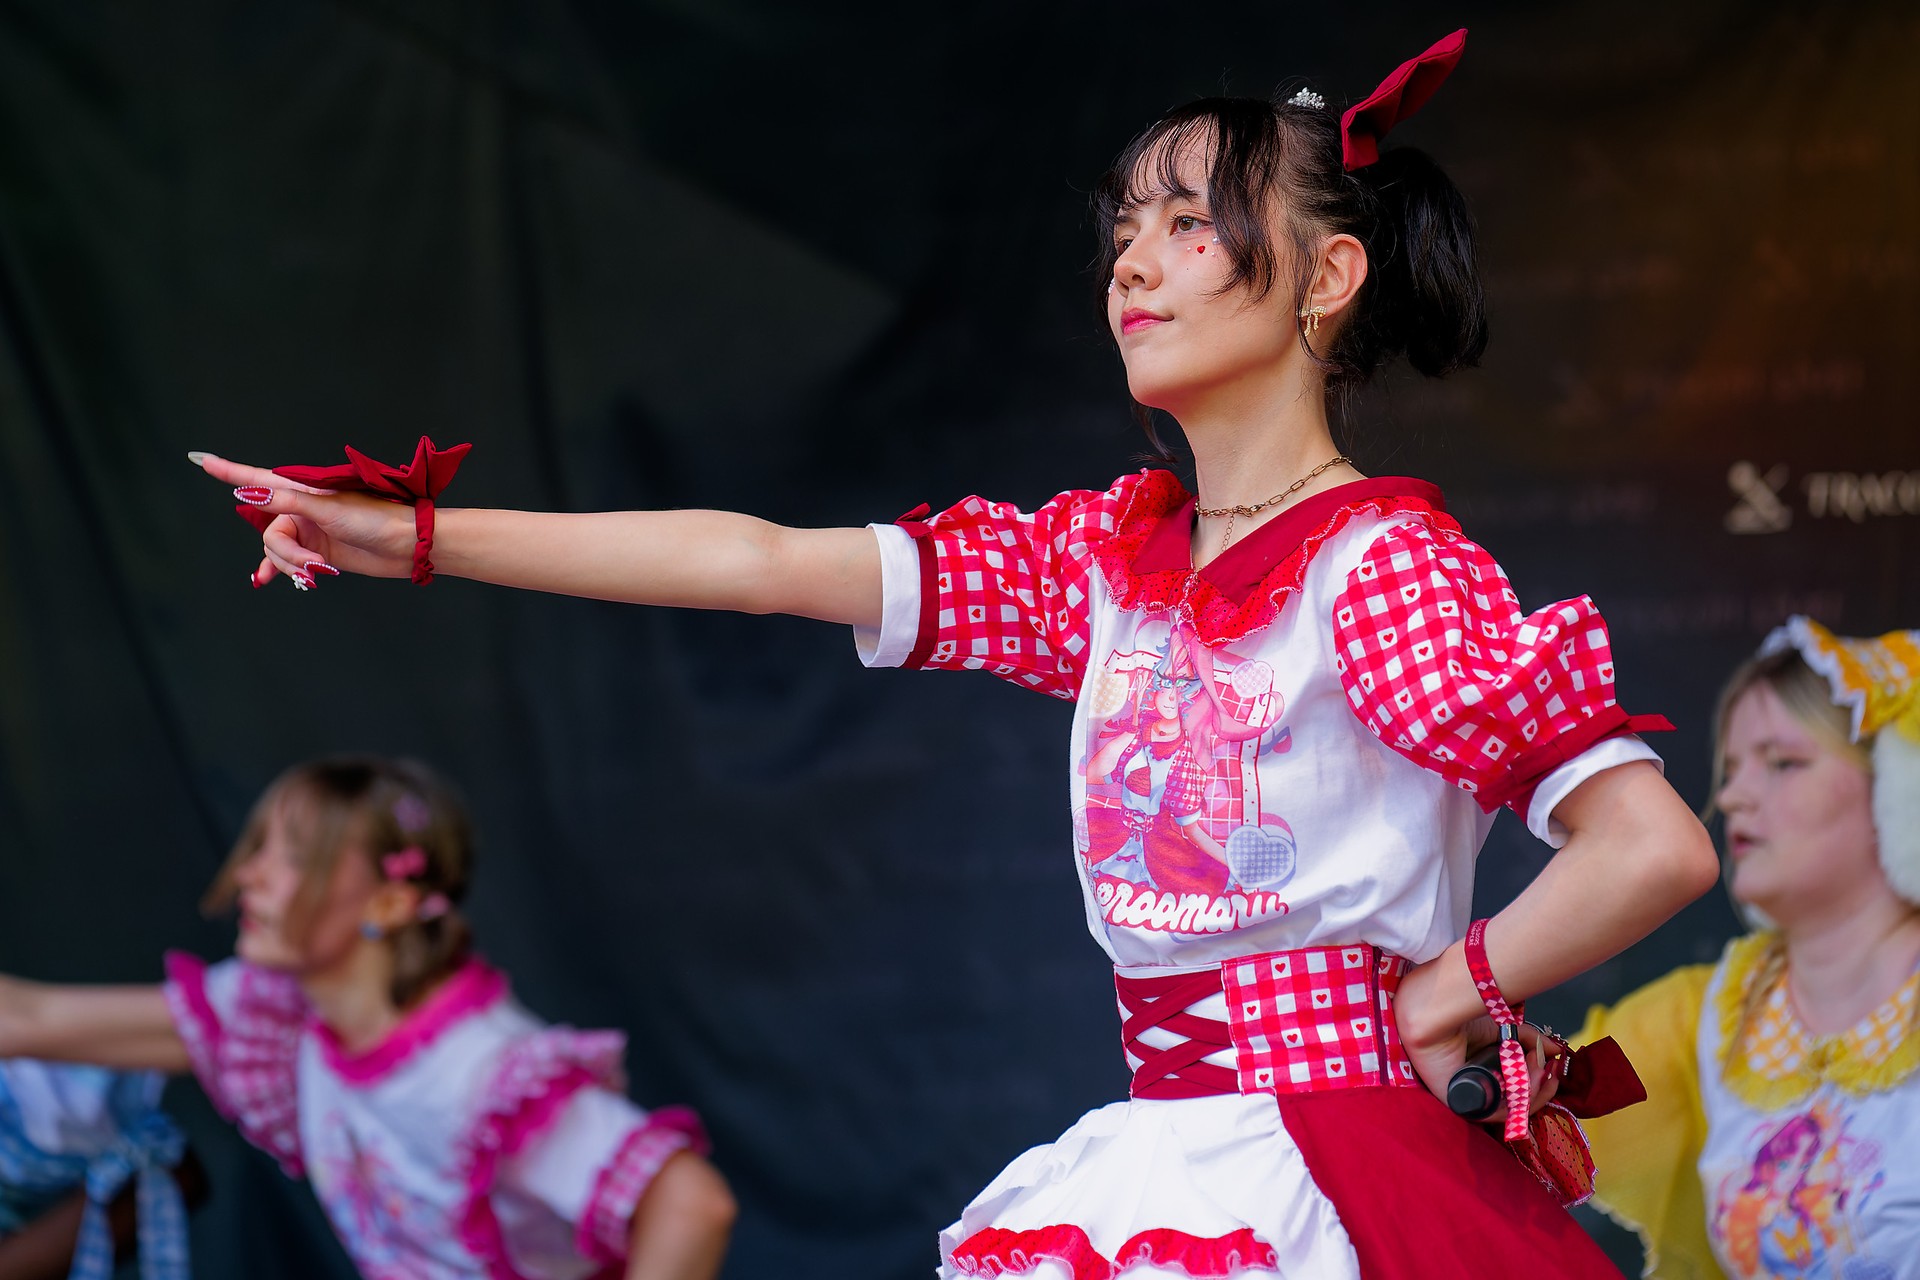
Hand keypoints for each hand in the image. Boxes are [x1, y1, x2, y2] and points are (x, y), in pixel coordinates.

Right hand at [190, 453, 416, 587]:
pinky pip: (284, 562)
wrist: (406, 545)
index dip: (227, 470)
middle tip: (311, 563)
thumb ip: (286, 500)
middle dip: (283, 552)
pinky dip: (278, 570)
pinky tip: (263, 579)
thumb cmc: (375, 518)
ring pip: (276, 550)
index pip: (255, 478)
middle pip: (267, 531)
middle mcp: (301, 508)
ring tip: (319, 573)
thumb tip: (248, 492)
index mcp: (302, 489)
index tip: (199, 458)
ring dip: (292, 566)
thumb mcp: (328, 507)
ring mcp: (308, 530)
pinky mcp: (317, 552)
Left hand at [1396, 959, 1560, 1120]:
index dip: (1537, 1083)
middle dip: (1540, 1089)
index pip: (1516, 1090)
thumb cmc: (1461, 1016)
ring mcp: (1467, 1097)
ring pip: (1511, 1108)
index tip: (1552, 1069)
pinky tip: (1530, 1078)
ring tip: (1541, 1069)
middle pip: (1517, 1102)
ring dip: (1534, 1091)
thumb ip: (1529, 1040)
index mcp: (1484, 1074)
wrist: (1437, 1010)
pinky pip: (1497, 1112)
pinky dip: (1520, 1099)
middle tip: (1551, 1072)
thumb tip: (1557, 1050)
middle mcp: (1475, 1088)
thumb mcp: (1505, 1030)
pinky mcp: (1459, 1103)